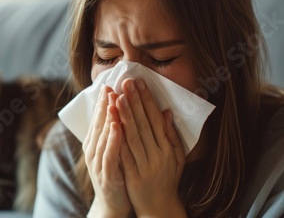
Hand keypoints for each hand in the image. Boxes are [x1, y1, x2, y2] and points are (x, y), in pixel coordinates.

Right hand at [83, 85, 130, 217]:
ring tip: (113, 100)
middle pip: (99, 123)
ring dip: (108, 116)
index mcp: (95, 143)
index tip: (110, 84)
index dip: (104, 102)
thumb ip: (116, 131)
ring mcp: (97, 162)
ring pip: (102, 135)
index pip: (100, 118)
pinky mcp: (106, 173)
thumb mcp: (114, 150)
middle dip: (105, 104)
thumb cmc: (117, 174)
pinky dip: (112, 139)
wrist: (113, 204)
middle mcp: (93, 150)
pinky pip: (109, 153)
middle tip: (110, 86)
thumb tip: (119, 110)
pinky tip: (117, 126)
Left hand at [117, 78, 185, 216]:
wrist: (160, 208)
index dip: (146, 100)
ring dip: (124, 116)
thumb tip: (167, 111)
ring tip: (117, 97)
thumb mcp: (176, 158)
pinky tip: (111, 124)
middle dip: (133, 101)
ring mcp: (145, 166)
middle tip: (125, 82)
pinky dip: (117, 139)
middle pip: (144, 124)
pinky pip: (124, 155)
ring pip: (133, 137)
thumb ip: (171, 135)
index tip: (139, 83)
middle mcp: (158, 155)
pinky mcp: (133, 176)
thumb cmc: (167, 180)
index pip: (155, 119)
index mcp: (168, 149)